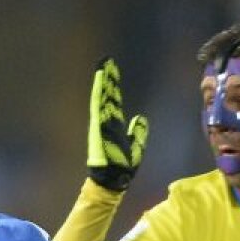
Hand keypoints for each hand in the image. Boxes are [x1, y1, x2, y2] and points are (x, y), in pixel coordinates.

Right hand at [87, 57, 148, 191]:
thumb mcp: (136, 147)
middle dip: (108, 79)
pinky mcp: (98, 124)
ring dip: (103, 80)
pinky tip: (100, 77)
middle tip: (107, 62)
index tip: (113, 74)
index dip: (114, 88)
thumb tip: (141, 119)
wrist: (115, 179)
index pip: (114, 102)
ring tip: (103, 64)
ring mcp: (102, 122)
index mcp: (114, 126)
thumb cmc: (123, 167)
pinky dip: (99, 90)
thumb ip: (138, 133)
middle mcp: (107, 121)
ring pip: (102, 96)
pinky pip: (98, 103)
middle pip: (107, 95)